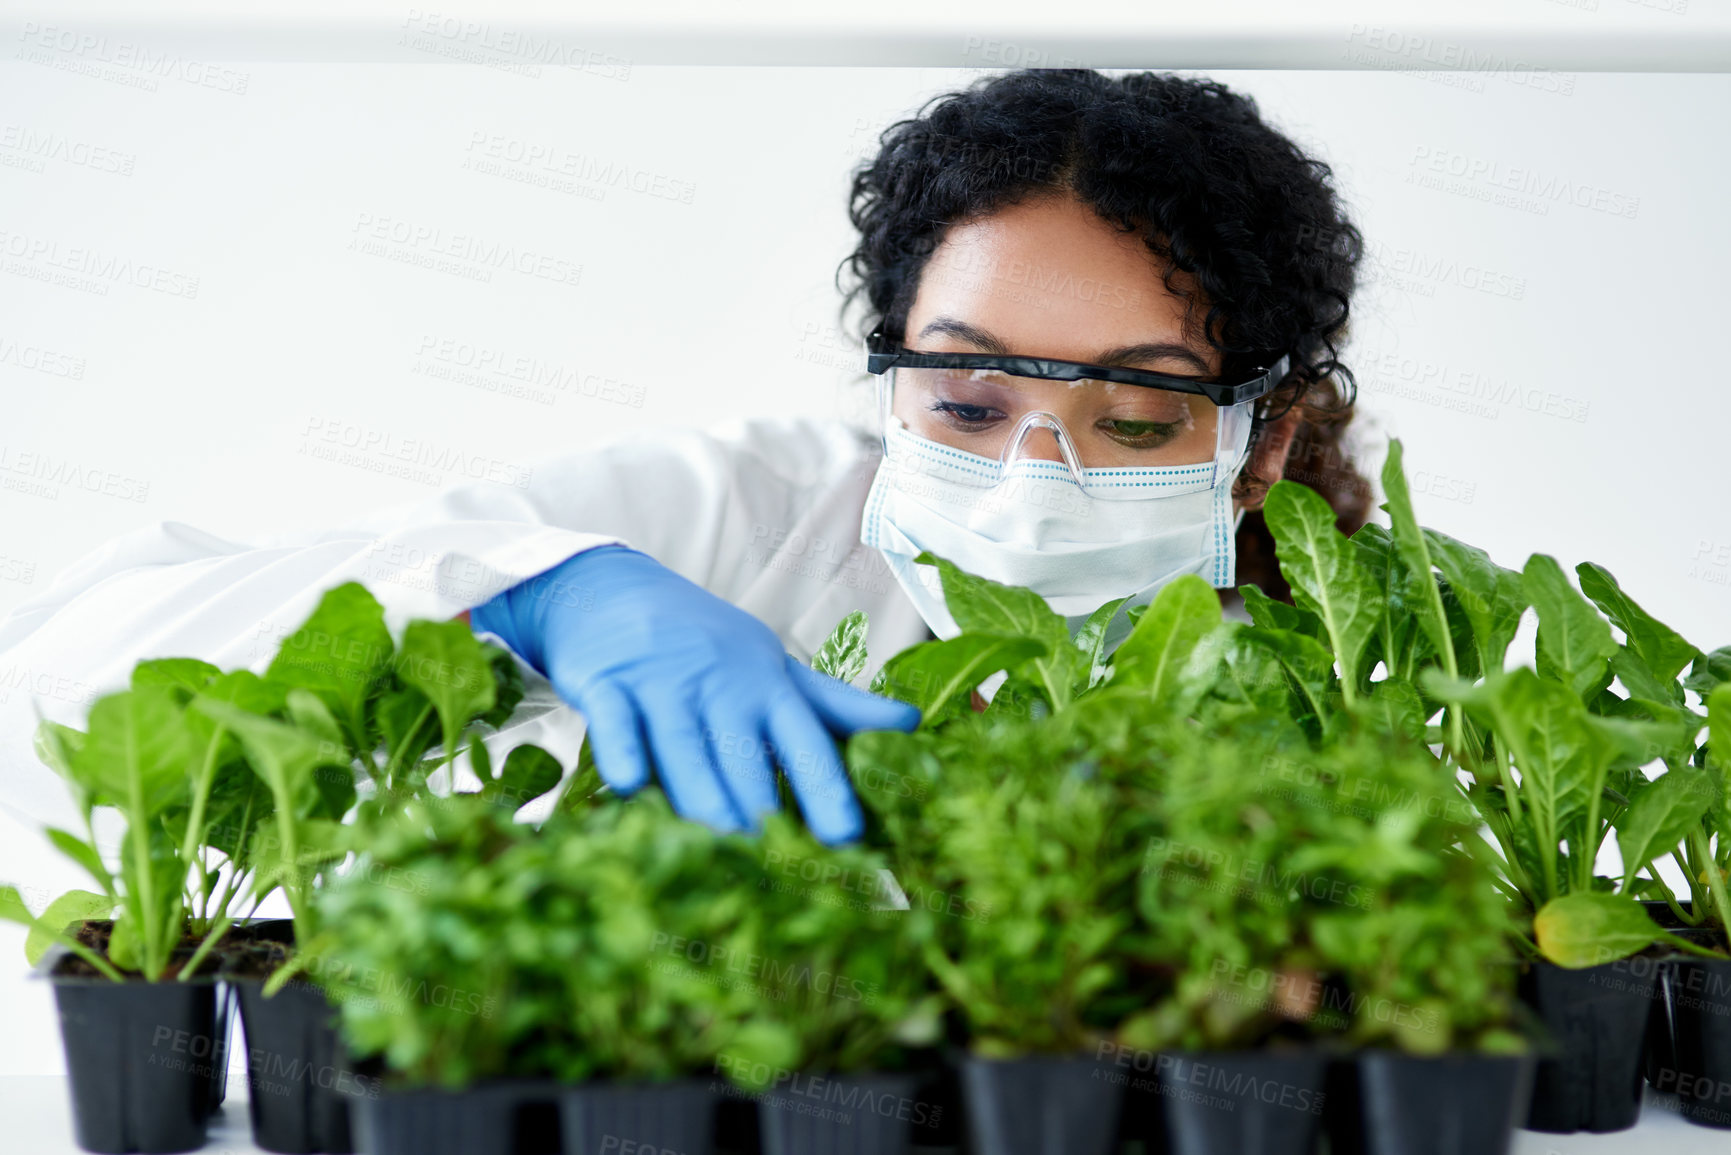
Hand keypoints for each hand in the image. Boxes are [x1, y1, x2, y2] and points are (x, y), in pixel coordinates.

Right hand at [470, 545, 919, 842]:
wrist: (613, 588)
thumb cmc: (708, 644)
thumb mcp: (776, 668)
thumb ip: (838, 705)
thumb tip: (912, 723)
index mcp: (768, 687)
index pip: (806, 740)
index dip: (826, 787)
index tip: (847, 835)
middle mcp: (721, 686)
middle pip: (743, 756)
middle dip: (762, 810)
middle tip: (778, 866)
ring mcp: (662, 684)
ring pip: (685, 747)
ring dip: (703, 796)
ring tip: (722, 845)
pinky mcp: (606, 684)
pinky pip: (615, 722)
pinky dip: (623, 751)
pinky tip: (631, 783)